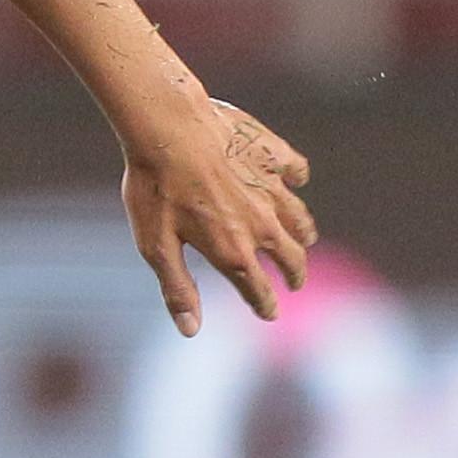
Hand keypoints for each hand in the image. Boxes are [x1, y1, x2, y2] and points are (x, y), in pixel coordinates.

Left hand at [123, 94, 315, 332]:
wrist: (167, 127)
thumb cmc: (154, 187)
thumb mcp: (155, 246)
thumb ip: (177, 288)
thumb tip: (191, 331)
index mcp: (233, 250)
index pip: (258, 289)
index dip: (264, 305)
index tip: (268, 313)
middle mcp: (261, 223)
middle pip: (291, 257)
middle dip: (294, 274)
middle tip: (294, 282)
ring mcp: (272, 188)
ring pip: (300, 218)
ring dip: (303, 234)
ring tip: (303, 241)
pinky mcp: (273, 155)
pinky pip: (296, 170)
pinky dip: (297, 178)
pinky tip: (294, 180)